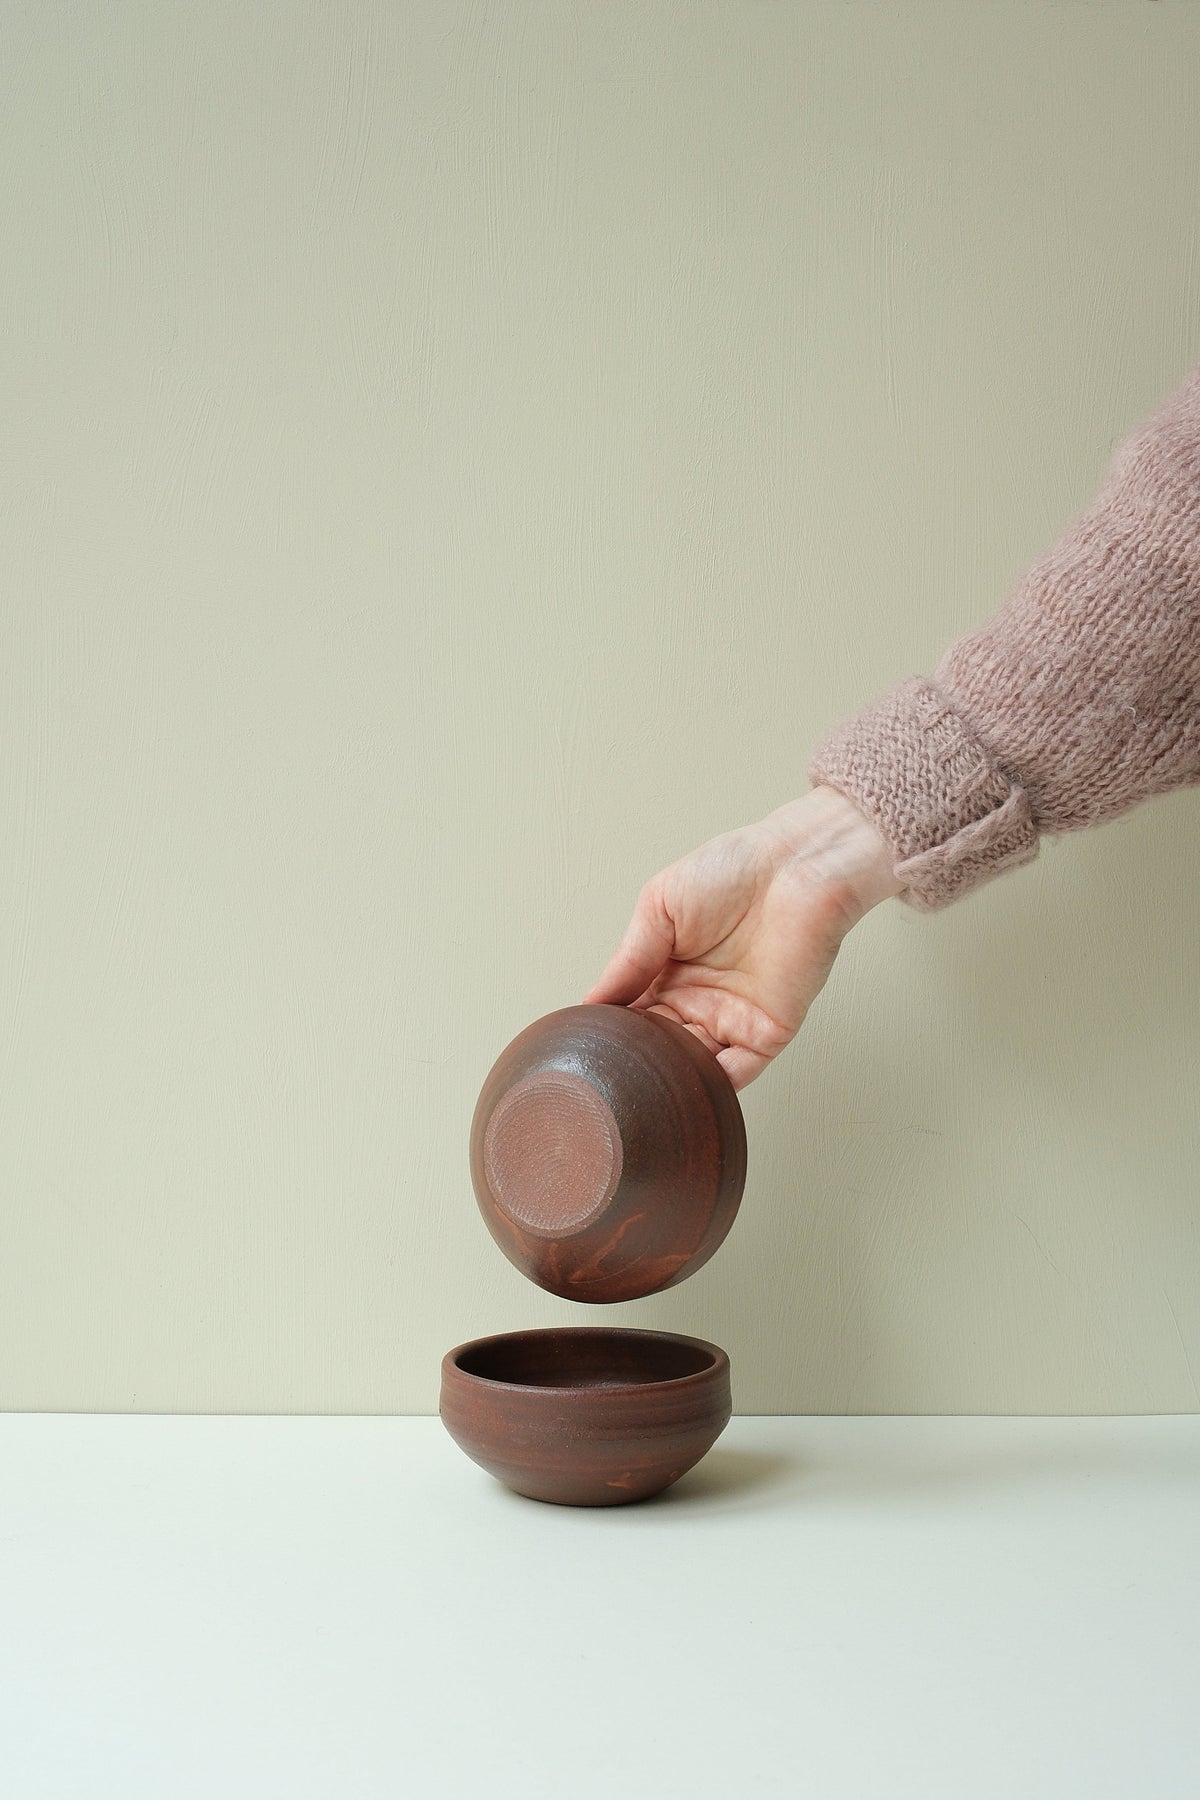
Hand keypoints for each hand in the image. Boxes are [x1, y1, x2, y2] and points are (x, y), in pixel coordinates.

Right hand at [584, 785, 901, 1088]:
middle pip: (657, 1048)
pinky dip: (710, 1087)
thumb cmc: (735, 870)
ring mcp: (732, 1019)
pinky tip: (681, 1087)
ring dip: (668, 1077)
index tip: (585, 1045)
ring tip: (638, 1082)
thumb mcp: (659, 908)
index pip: (631, 1016)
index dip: (610, 1032)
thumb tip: (590, 1004)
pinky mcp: (767, 1033)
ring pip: (691, 1067)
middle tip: (608, 1069)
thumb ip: (628, 960)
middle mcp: (698, 1001)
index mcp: (669, 973)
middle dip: (635, 1061)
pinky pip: (736, 1074)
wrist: (794, 866)